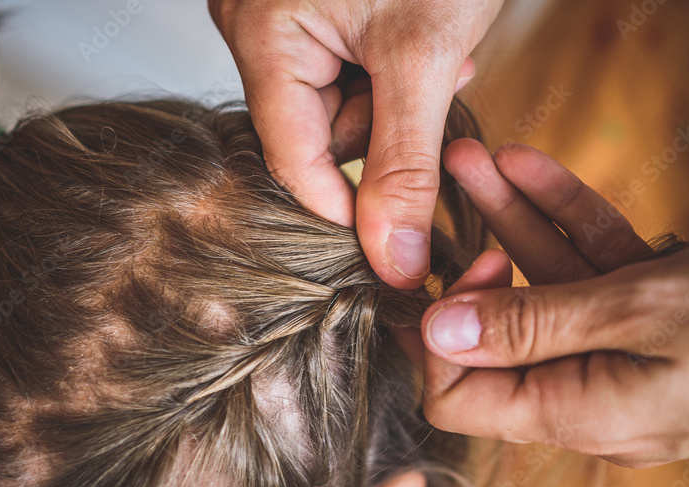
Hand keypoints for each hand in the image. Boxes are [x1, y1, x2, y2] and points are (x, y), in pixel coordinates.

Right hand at [208, 0, 502, 287]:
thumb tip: (392, 259)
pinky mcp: (307, 10)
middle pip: (314, 131)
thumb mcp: (427, 51)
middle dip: (382, 126)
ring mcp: (277, 15)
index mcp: (262, 32)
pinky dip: (387, 68)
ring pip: (334, 103)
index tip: (401, 236)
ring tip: (434, 48)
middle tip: (431, 85)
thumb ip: (405, 163)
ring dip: (392, 97)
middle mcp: (253, 25)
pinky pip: (341, 67)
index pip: (293, 159)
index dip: (348, 204)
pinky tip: (415, 35)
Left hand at [393, 140, 688, 467]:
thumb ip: (531, 325)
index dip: (440, 340)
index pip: (458, 401)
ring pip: (546, 293)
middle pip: (501, 335)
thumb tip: (436, 333)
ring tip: (475, 159)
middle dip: (471, 259)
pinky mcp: (654, 326)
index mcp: (578, 416)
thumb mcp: (640, 311)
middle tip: (455, 192)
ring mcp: (622, 362)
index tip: (458, 276)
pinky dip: (570, 225)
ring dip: (511, 224)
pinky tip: (531, 168)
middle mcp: (591, 398)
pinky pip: (595, 276)